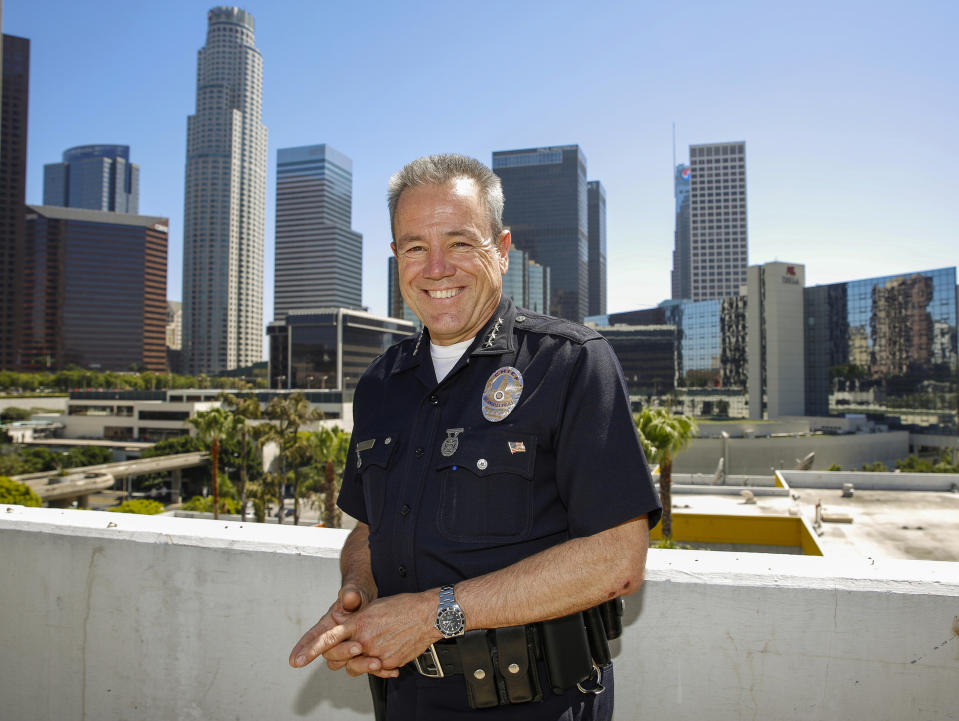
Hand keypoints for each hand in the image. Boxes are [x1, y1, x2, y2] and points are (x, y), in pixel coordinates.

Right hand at [289, 584, 371, 668]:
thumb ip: (350, 595)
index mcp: (329, 624)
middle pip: (331, 653)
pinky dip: (375, 669)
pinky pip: (363, 665)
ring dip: (360, 664)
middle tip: (357, 648)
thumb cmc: (357, 594)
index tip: (294, 661)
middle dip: (342, 652)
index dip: (303, 648)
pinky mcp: (361, 654)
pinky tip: (388, 671)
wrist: (373, 602)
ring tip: (376, 663)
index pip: (313, 637)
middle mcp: (335, 639)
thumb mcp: (353, 592)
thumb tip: (348, 597)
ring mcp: (348, 647)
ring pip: (347, 663)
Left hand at [320, 591, 442, 677]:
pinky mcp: (388, 663)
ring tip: (367, 650)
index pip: (328, 638)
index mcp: (358, 622)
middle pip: (337, 657)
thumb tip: (339, 621)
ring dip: (357, 661)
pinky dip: (377, 664)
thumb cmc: (403, 606)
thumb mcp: (374, 606)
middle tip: (345, 649)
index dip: (310, 650)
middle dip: (336, 656)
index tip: (296, 660)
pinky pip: (375, 670)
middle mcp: (364, 640)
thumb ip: (354, 617)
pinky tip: (385, 654)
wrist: (429, 615)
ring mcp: (376, 653)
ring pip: (355, 666)